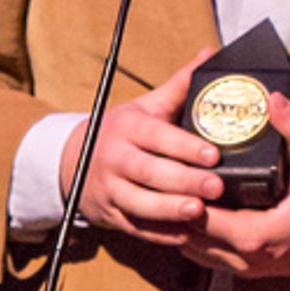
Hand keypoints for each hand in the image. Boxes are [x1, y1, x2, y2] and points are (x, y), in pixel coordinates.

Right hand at [60, 53, 223, 245]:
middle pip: (149, 172)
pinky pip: (134, 227)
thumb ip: (180, 84)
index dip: (184, 146)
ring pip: (139, 203)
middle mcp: (115, 158)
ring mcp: (110, 189)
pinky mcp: (110, 215)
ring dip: (169, 210)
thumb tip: (210, 54)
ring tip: (198, 213)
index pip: (157, 137)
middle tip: (217, 187)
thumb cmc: (123, 130)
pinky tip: (183, 236)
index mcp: (128, 127)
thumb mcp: (146, 105)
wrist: (72, 159)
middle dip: (184, 181)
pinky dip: (158, 234)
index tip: (214, 155)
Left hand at [181, 95, 289, 279]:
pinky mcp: (249, 270)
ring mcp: (245, 268)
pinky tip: (192, 213)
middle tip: (168, 174)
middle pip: (190, 234)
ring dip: (183, 224)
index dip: (184, 192)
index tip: (176, 165)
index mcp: (256, 234)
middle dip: (176, 206)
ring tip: (174, 192)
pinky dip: (196, 238)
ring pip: (194, 251)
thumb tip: (274, 98)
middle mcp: (245, 257)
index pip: (200, 216)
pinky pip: (208, 257)